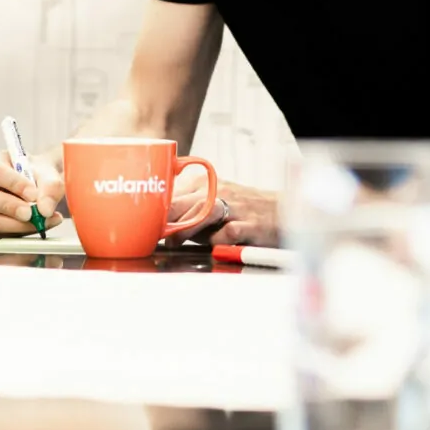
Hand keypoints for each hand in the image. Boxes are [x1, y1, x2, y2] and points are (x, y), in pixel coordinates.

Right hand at [0, 148, 63, 237]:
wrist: (32, 185)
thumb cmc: (33, 173)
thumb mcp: (46, 171)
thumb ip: (50, 186)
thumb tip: (45, 209)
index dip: (12, 183)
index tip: (33, 193)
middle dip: (8, 207)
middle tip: (32, 213)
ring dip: (16, 224)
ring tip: (41, 221)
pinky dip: (18, 233)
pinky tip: (36, 226)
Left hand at [164, 177, 278, 246]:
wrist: (283, 210)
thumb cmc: (244, 208)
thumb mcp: (215, 199)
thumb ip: (190, 210)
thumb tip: (161, 225)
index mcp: (207, 183)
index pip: (174, 193)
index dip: (157, 210)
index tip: (146, 223)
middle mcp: (219, 191)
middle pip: (184, 201)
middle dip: (165, 218)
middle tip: (153, 234)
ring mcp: (235, 208)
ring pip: (204, 212)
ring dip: (186, 228)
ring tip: (174, 242)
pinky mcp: (250, 225)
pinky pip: (229, 233)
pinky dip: (219, 241)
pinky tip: (213, 246)